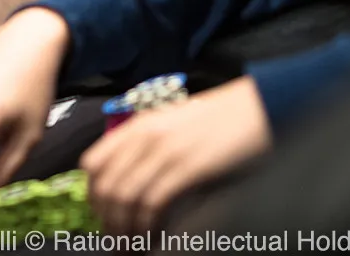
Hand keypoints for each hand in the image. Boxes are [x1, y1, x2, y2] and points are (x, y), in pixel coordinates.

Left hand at [80, 75, 271, 233]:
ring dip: (124, 229)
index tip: (102, 216)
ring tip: (130, 247)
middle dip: (107, 220)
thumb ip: (146, 144)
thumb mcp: (172, 125)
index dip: (92, 196)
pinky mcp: (187, 167)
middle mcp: (143, 136)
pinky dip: (147, 226)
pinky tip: (151, 238)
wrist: (257, 107)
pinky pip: (153, 203)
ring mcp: (164, 151)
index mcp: (137, 126)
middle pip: (106, 186)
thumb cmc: (218, 120)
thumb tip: (128, 179)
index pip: (92, 163)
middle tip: (115, 241)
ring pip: (124, 197)